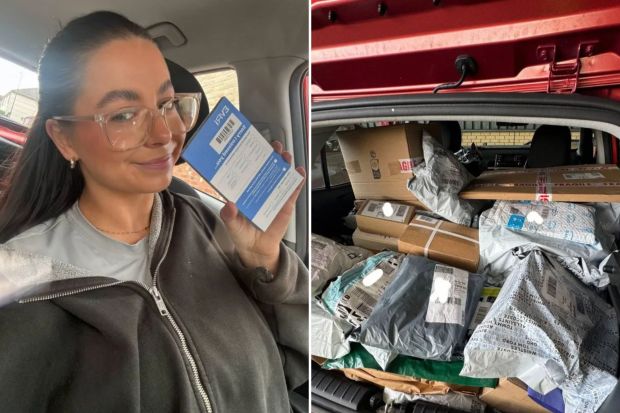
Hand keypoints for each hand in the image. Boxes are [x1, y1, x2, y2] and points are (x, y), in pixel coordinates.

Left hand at [219, 141, 305, 273]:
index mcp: (246, 189)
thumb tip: (228, 205)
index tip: (252, 145)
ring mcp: (274, 194)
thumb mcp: (233, 225)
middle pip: (266, 167)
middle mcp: (260, 188)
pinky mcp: (286, 203)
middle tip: (274, 146)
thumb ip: (229, 216)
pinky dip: (297, 180)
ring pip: (281, 175)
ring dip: (285, 163)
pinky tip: (300, 172)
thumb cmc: (242, 233)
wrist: (258, 248)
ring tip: (286, 155)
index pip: (248, 169)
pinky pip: (293, 190)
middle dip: (271, 154)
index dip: (251, 156)